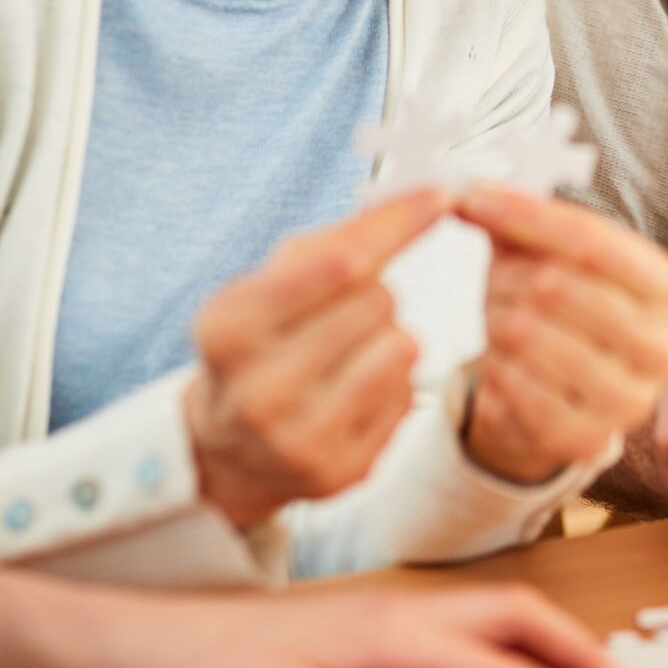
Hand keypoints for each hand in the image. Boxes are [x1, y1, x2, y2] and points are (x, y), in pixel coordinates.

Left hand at [76, 582, 642, 667]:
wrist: (143, 651)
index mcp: (395, 639)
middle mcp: (400, 613)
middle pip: (518, 619)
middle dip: (582, 655)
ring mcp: (381, 612)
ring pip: (492, 614)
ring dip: (550, 641)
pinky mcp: (361, 623)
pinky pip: (462, 621)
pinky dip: (509, 639)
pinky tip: (499, 664)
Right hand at [185, 189, 440, 528]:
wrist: (230, 446)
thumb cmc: (262, 339)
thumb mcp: (274, 280)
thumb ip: (344, 238)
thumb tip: (426, 199)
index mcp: (227, 329)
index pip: (338, 265)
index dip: (396, 225)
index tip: (439, 196)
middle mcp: (256, 391)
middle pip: (376, 302)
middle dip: (374, 293)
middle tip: (343, 312)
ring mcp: (298, 440)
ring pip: (402, 348)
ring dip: (391, 336)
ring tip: (352, 350)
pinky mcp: (340, 471)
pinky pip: (408, 396)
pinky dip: (394, 382)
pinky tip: (355, 390)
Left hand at [456, 188, 667, 484]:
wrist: (555, 392)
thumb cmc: (559, 312)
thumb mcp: (550, 255)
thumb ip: (521, 218)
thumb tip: (473, 194)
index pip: (593, 242)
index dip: (528, 217)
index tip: (476, 202)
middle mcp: (663, 350)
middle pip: (558, 286)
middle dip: (509, 276)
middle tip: (497, 281)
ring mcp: (630, 402)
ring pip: (528, 334)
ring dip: (496, 320)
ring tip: (501, 321)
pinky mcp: (587, 440)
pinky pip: (514, 387)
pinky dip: (494, 367)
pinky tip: (500, 361)